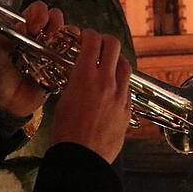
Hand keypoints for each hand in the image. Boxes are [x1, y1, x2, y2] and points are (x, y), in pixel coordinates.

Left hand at [0, 1, 63, 116]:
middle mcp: (39, 39)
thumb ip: (2, 41)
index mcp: (22, 32)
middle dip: (56, 22)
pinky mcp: (60, 68)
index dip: (39, 13)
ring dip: (68, 35)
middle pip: (55, 18)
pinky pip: (73, 57)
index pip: (35, 11)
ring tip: (62, 45)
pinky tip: (71, 57)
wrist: (5, 107)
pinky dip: (76, 53)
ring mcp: (51, 53)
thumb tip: (20, 24)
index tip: (34, 27)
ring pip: (68, 35)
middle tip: (49, 35)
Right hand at [50, 29, 130, 163]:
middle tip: (98, 45)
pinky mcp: (128, 108)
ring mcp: (120, 94)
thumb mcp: (64, 100)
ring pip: (125, 64)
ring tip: (108, 65)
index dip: (89, 34)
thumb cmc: (66, 133)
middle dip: (105, 40)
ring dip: (116, 60)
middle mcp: (106, 81)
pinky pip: (128, 87)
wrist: (82, 157)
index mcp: (85, 77)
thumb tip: (80, 75)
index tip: (86, 36)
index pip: (92, 41)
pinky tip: (113, 89)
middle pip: (113, 45)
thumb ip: (75, 82)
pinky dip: (121, 82)